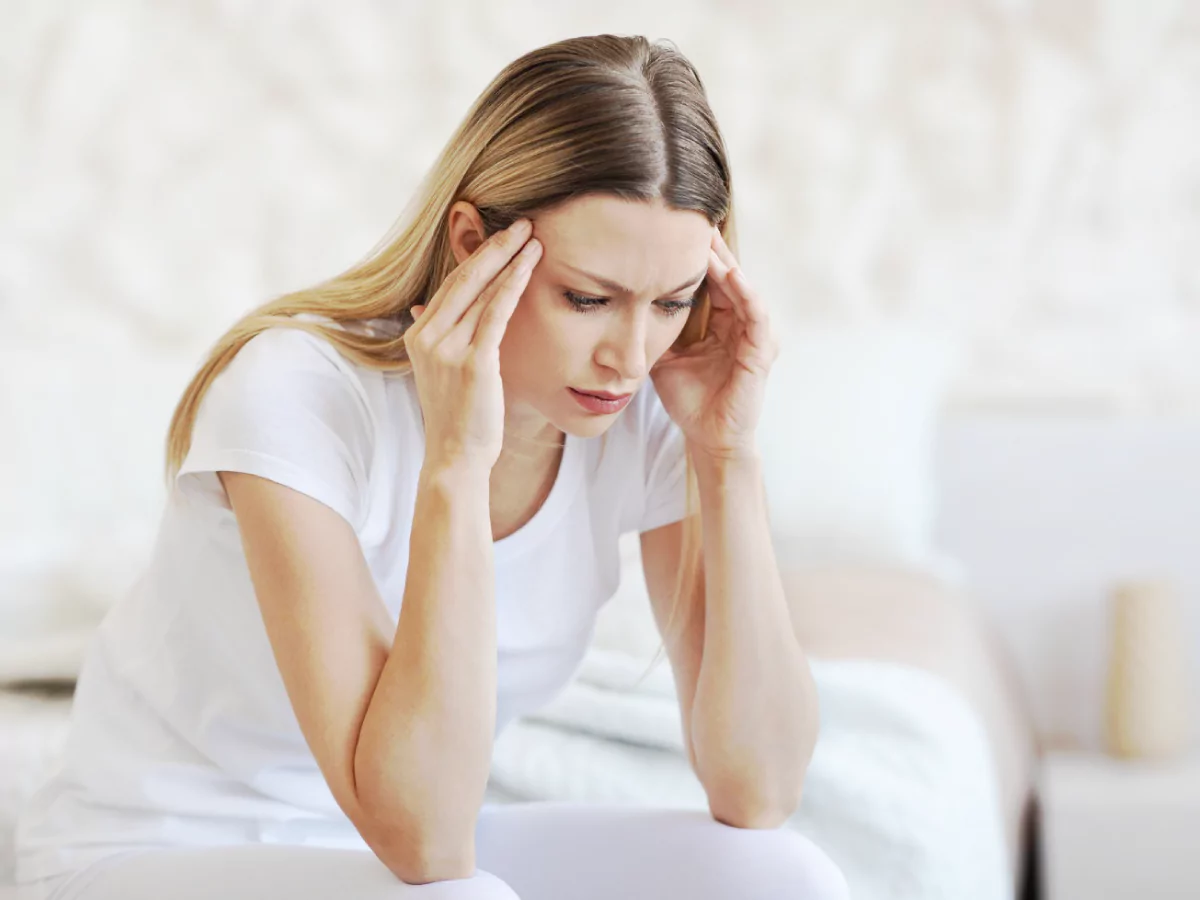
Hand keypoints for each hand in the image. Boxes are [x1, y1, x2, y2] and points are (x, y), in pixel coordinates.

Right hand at [404, 219, 542, 470]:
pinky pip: (496, 314)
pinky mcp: (472, 363)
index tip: (503, 236)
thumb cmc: (458, 417)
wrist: (455, 457)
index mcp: (418, 336)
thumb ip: (436, 337)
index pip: (451, 286)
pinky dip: (513, 286)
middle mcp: (427, 338)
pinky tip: (529, 267)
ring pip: (482, 292)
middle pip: (464, 279)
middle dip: (495, 247)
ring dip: (510, 261)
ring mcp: (447, 350)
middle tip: (523, 223)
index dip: (479, 257)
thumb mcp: (439, 371)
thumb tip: (424, 306)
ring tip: (533, 237)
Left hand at [649, 227, 777, 458]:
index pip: (711, 280)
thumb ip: (653, 329)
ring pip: (743, 289)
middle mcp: (741, 324)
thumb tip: (623, 305)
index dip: (695, 256)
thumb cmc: (689, 400)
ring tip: (709, 240)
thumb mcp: (663, 356)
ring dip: (727, 264)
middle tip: (694, 220)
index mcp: (721, 323)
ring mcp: (755, 336)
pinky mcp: (762, 352)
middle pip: (729, 276)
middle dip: (712, 249)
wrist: (707, 437)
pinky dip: (746, 292)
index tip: (673, 230)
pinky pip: (757, 315)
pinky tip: (732, 274)